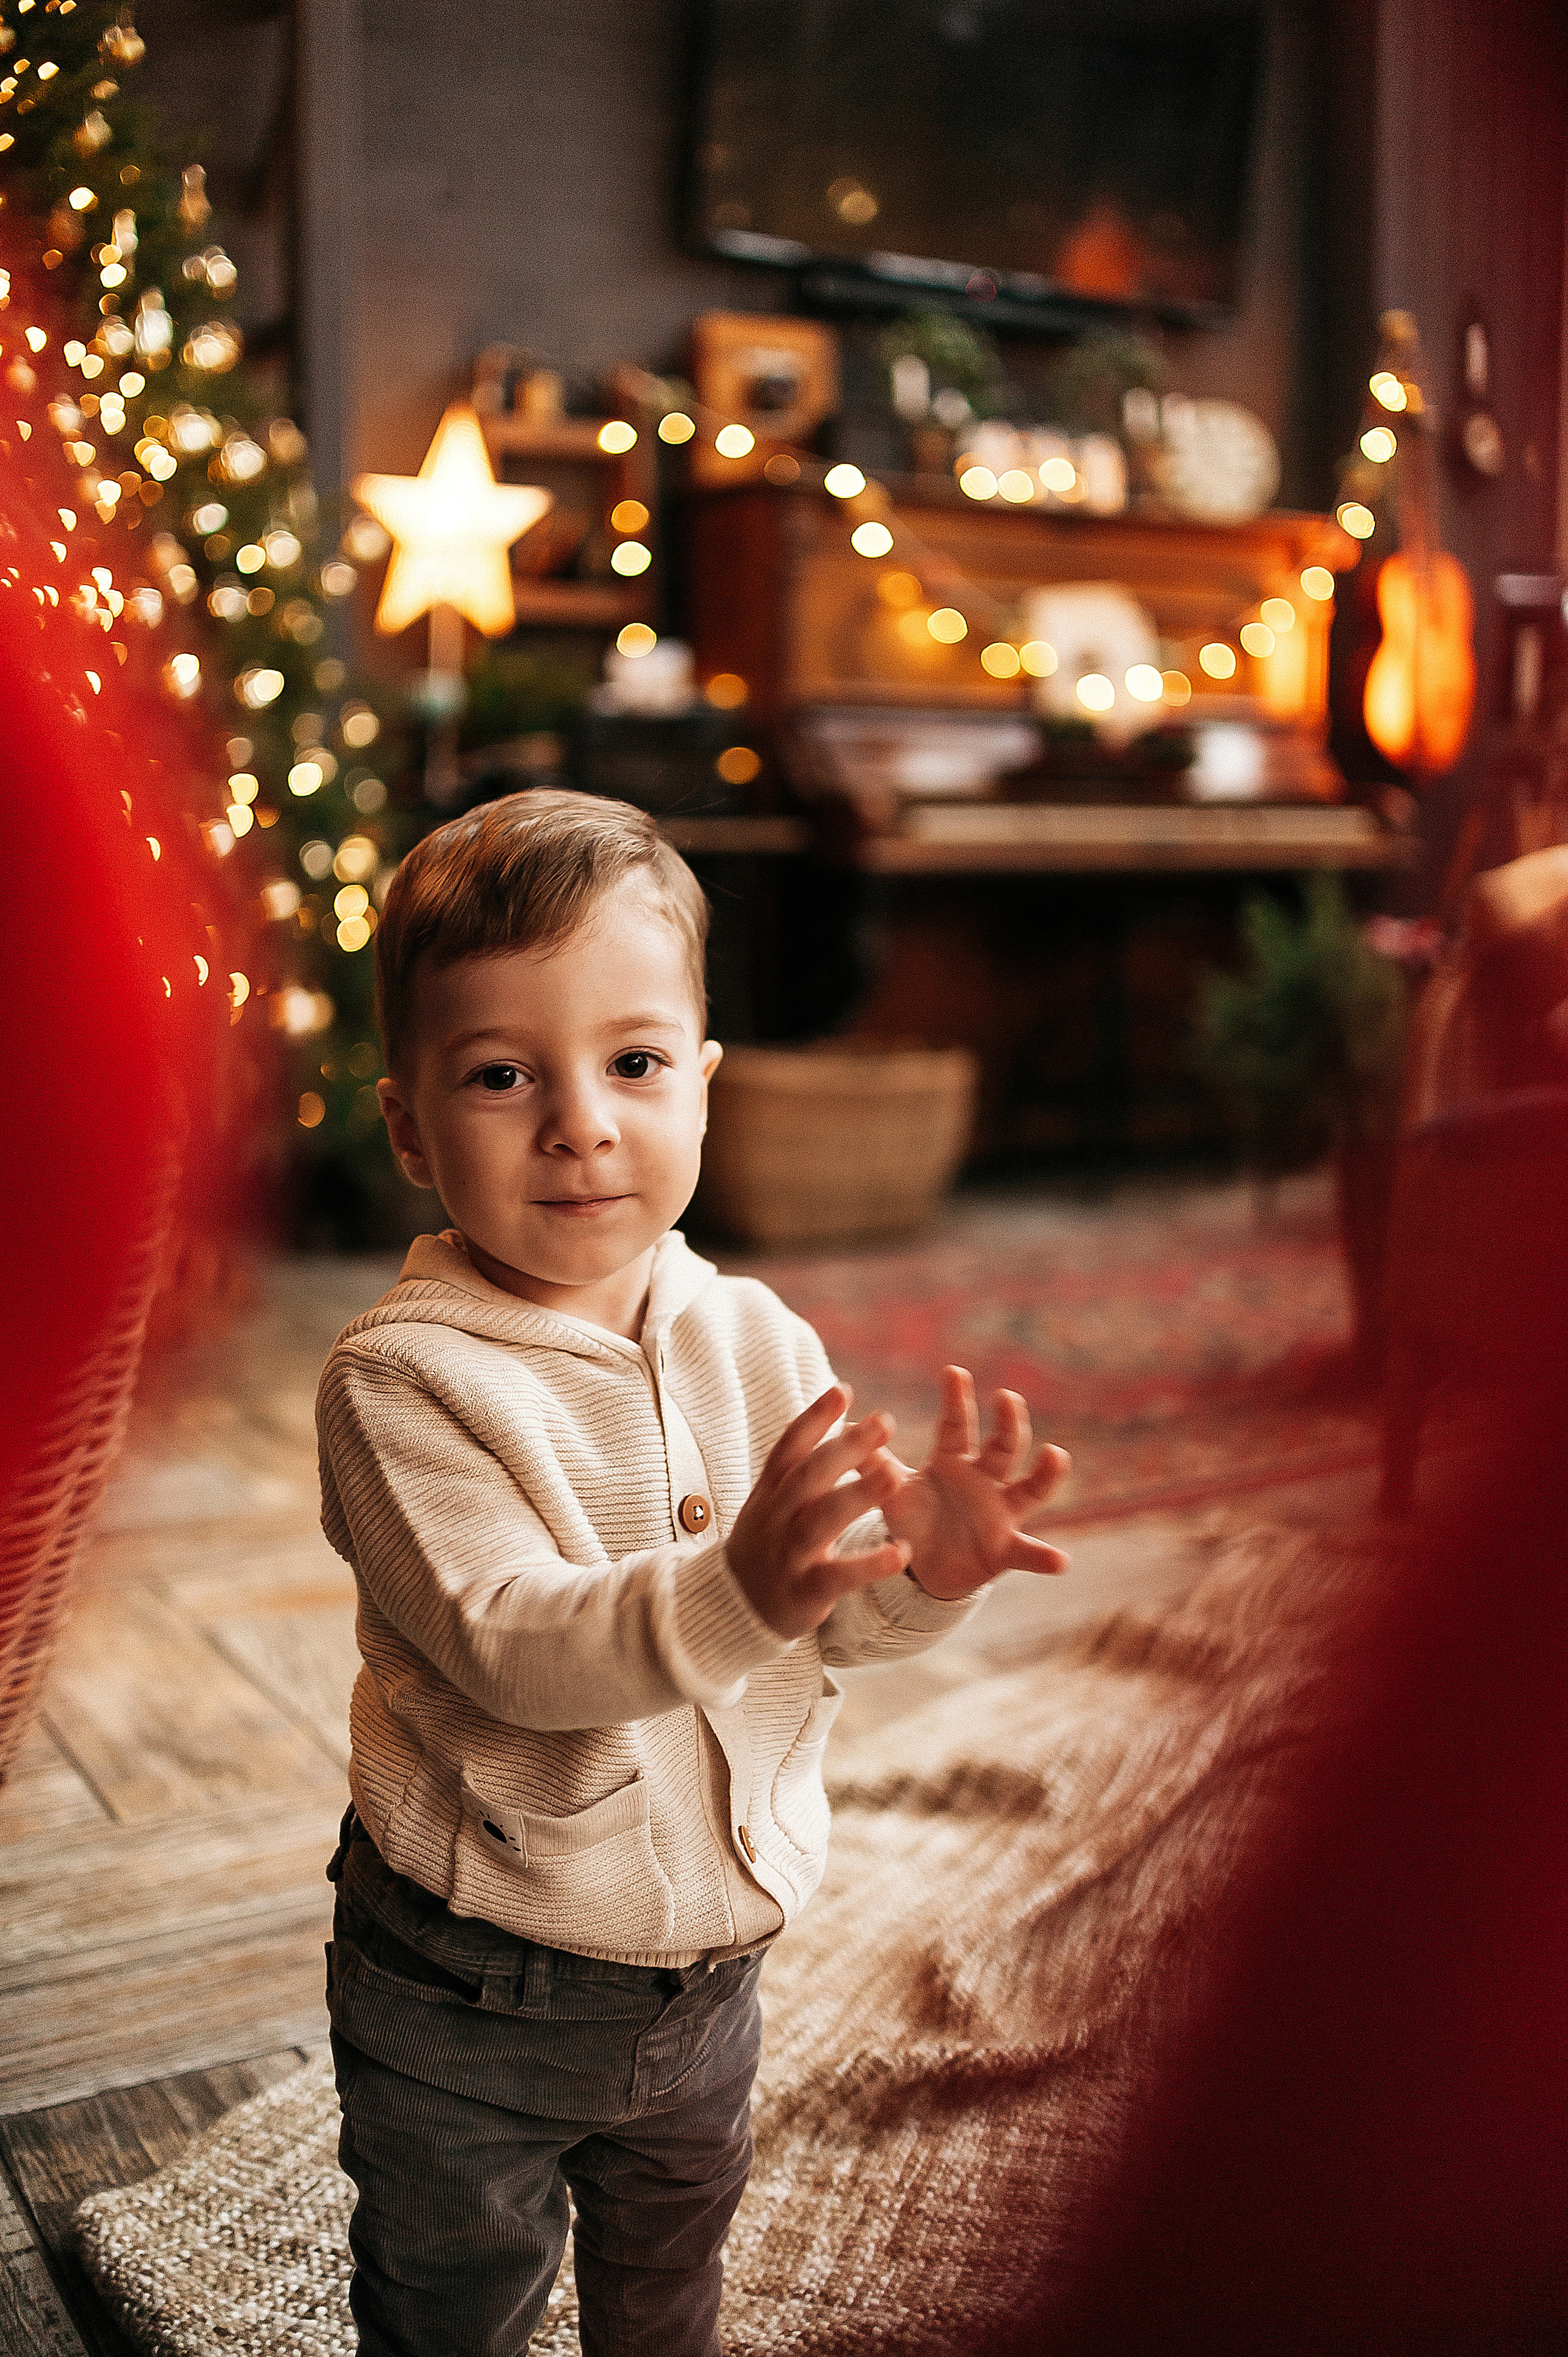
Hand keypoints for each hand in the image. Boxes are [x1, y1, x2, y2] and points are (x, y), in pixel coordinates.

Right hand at [727, 1385, 910, 1638]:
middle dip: (846, 1448)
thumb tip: (827, 1415)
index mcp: (770, 1493)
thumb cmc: (765, 1545)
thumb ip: (795, 1467)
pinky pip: (839, 1576)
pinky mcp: (805, 1590)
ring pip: (822, 1520)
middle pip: (809, 1476)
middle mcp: (776, 1518)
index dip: (814, 1418)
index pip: (789, 1448)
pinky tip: (901, 1552)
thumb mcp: (769, 1502)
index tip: (843, 1390)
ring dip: (859, 1496)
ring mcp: (789, 1554)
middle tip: (884, 1421)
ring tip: (896, 1475)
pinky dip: (870, 1565)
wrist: (732, 1608)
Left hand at [883, 1366, 1069, 1599]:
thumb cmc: (913, 1520)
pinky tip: (1059, 1562)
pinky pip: (1028, 1553)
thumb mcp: (892, 1492)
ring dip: (1046, 1473)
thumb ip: (873, 1464)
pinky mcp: (1005, 1549)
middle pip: (1002, 1446)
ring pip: (1030, 1489)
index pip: (956, 1425)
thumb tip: (846, 1425)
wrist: (925, 1568)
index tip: (953, 1371)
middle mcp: (985, 1479)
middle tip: (1007, 1398)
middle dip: (1008, 1422)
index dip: (956, 1399)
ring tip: (1056, 1455)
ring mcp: (1001, 1513)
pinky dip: (1044, 1558)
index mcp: (954, 1461)